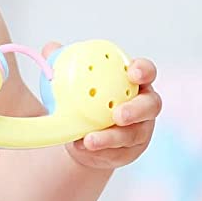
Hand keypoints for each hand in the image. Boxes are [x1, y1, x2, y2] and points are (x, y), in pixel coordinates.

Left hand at [56, 46, 161, 170]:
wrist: (78, 134)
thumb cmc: (81, 100)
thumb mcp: (70, 82)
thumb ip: (62, 64)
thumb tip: (51, 48)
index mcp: (130, 82)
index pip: (145, 72)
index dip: (143, 70)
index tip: (132, 73)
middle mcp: (142, 105)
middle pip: (151, 106)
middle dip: (137, 110)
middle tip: (117, 115)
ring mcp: (139, 130)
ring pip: (133, 134)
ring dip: (111, 137)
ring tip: (90, 140)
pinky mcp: (130, 151)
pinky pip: (117, 152)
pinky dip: (100, 150)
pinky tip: (81, 147)